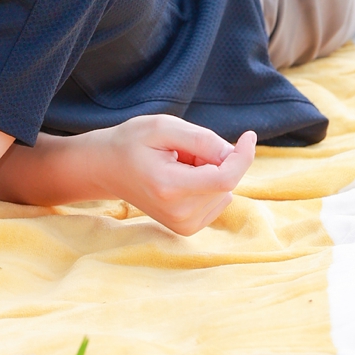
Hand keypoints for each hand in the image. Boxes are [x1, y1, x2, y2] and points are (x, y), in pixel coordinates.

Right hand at [91, 115, 256, 235]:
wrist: (106, 168)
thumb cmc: (132, 142)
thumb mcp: (162, 126)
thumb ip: (201, 139)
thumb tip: (233, 154)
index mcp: (170, 187)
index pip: (224, 179)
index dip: (242, 156)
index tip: (248, 136)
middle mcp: (179, 213)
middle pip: (224, 182)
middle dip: (214, 159)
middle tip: (182, 149)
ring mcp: (183, 225)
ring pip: (223, 191)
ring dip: (210, 172)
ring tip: (177, 164)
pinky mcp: (187, 228)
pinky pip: (218, 200)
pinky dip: (207, 185)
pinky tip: (181, 178)